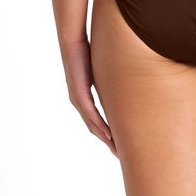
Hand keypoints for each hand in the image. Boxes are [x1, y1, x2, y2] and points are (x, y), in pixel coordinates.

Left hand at [61, 37, 117, 156]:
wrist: (72, 41)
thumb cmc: (86, 50)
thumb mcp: (100, 68)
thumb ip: (108, 76)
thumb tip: (123, 76)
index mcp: (83, 96)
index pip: (95, 120)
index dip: (106, 133)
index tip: (118, 142)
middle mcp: (78, 101)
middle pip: (94, 127)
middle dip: (107, 142)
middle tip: (119, 154)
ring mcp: (78, 100)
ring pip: (92, 125)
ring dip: (105, 138)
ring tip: (116, 150)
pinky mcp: (79, 95)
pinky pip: (91, 115)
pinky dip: (101, 126)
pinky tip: (109, 135)